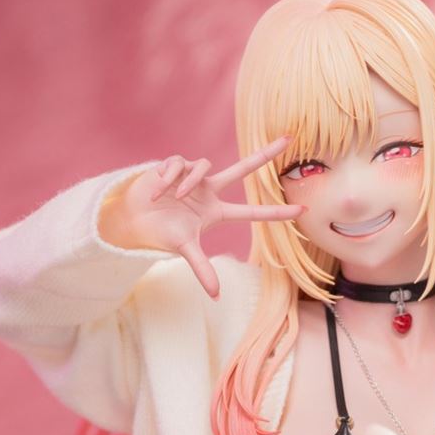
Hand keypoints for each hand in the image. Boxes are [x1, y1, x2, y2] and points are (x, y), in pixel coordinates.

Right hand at [120, 137, 304, 298]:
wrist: (133, 220)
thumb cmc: (161, 234)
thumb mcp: (185, 249)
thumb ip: (202, 269)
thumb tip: (216, 296)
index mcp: (217, 211)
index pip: (254, 212)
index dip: (277, 212)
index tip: (302, 211)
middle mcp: (209, 190)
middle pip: (243, 169)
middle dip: (265, 154)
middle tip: (290, 138)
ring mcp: (194, 176)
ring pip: (203, 166)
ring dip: (189, 182)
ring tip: (172, 196)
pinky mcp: (175, 165)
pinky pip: (179, 164)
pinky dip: (169, 179)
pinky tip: (157, 192)